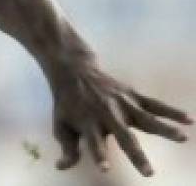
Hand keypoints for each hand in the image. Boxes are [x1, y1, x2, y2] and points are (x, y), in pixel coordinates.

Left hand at [48, 57, 190, 175]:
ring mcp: (122, 104)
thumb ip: (67, 147)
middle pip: (124, 136)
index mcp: (88, 123)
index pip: (93, 143)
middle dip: (136, 155)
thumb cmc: (68, 104)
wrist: (74, 70)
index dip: (98, 155)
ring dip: (164, 129)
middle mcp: (107, 114)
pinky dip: (171, 111)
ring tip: (182, 138)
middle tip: (149, 172)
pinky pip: (154, 104)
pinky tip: (189, 119)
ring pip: (146, 118)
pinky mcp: (132, 96)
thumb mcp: (61, 124)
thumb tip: (62, 167)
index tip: (105, 168)